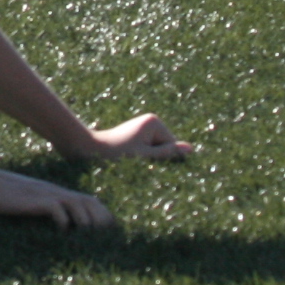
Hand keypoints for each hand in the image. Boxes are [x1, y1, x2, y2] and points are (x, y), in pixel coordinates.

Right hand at [0, 164, 116, 229]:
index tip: (107, 233)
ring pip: (79, 205)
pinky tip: (61, 231)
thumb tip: (57, 226)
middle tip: (103, 240)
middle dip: (101, 221)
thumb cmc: (4, 194)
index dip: (102, 216)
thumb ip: (44, 208)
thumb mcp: (29, 200)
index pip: (90, 201)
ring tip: (86, 238)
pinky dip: (64, 222)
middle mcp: (56, 191)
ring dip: (86, 223)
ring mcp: (46, 194)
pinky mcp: (35, 200)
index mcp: (57, 192)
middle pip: (90, 203)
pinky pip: (58, 211)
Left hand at [78, 114, 193, 163]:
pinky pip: (150, 150)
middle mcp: (151, 121)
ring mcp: (145, 127)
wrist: (93, 150)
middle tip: (137, 163)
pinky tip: (131, 159)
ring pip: (158, 151)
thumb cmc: (117, 154)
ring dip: (149, 159)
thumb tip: (190, 149)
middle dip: (156, 158)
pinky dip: (144, 157)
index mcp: (154, 122)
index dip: (161, 158)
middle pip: (166, 147)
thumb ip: (168, 153)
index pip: (172, 146)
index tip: (143, 159)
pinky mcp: (139, 134)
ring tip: (132, 161)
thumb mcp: (145, 156)